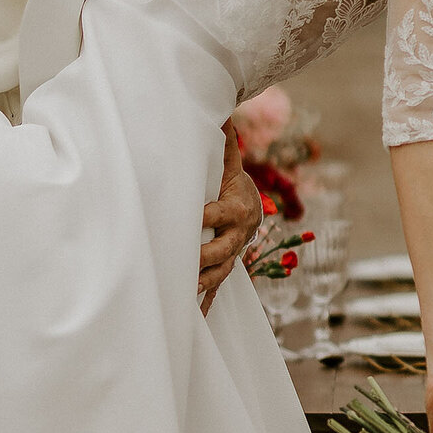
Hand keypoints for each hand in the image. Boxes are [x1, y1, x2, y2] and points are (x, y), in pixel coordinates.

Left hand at [199, 122, 262, 314]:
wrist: (249, 202)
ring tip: (184, 293)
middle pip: (222, 250)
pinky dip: (207, 302)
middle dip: (203, 258)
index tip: (190, 220)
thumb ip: (223, 142)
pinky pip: (218, 287)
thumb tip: (220, 114)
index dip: (205, 218)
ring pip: (221, 272)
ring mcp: (234, 253)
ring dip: (203, 284)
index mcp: (238, 207)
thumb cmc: (230, 178)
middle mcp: (239, 234)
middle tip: (183, 264)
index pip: (219, 214)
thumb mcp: (227, 161)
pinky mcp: (227, 266)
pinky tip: (194, 318)